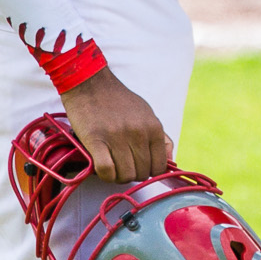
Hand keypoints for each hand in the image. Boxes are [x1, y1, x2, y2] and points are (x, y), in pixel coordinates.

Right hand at [56, 67, 172, 181]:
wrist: (90, 83)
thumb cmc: (119, 101)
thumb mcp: (146, 113)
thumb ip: (160, 137)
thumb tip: (170, 159)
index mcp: (153, 127)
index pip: (160, 166)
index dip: (149, 172)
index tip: (139, 166)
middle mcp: (138, 133)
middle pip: (142, 173)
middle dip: (132, 174)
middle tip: (122, 165)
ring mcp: (117, 137)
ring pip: (125, 176)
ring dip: (118, 176)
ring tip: (112, 165)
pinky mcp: (96, 140)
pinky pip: (107, 171)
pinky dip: (105, 175)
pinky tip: (102, 166)